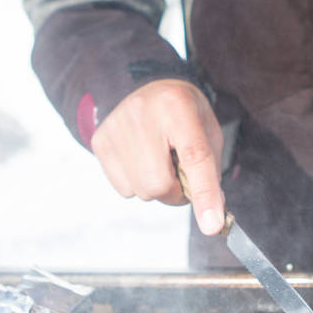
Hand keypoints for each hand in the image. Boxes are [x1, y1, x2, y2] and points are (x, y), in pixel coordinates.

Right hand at [91, 79, 224, 234]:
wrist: (144, 86)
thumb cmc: (182, 113)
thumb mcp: (207, 130)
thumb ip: (210, 171)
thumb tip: (211, 216)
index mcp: (178, 106)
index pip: (195, 157)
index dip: (205, 194)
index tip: (212, 225)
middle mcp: (142, 113)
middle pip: (159, 184)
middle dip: (176, 193)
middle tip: (181, 177)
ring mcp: (116, 126)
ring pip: (141, 191)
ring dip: (156, 188)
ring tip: (159, 161)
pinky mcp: (100, 140)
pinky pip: (124, 189)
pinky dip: (137, 184)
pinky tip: (141, 160)